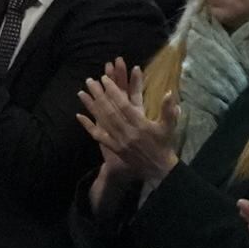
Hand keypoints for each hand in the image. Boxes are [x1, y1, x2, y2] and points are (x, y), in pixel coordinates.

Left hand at [73, 59, 179, 189]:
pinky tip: (79, 115)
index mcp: (141, 125)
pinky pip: (98, 136)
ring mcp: (119, 141)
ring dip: (91, 106)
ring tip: (82, 93)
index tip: (104, 79)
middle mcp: (127, 132)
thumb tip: (169, 92)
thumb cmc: (164, 144)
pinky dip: (88, 126)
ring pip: (102, 121)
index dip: (113, 92)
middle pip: (109, 111)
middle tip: (89, 81)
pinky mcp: (114, 148)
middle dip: (98, 95)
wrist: (158, 168)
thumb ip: (169, 110)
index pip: (124, 106)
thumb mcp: (169, 126)